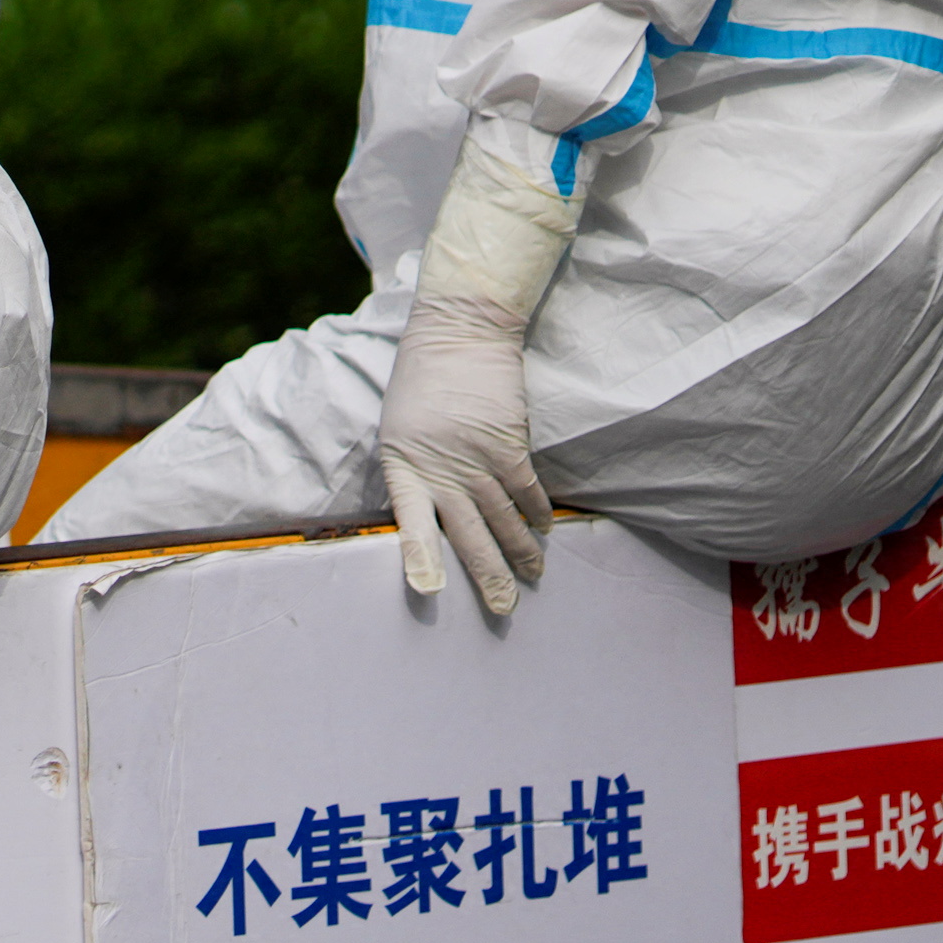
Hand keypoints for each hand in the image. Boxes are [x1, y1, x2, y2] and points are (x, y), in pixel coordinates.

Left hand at [378, 142, 580, 616]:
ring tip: (531, 577)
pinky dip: (537, 513)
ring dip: (520, 551)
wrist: (457, 332)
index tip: (428, 591)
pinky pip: (526, 490)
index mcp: (401, 462)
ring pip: (503, 518)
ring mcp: (476, 456)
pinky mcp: (508, 444)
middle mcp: (439, 466)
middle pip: (467, 531)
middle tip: (502, 609)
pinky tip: (544, 531)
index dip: (420, 556)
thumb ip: (411, 470)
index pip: (410, 519)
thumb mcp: (397, 427)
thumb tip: (425, 514)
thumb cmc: (421, 381)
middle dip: (486, 574)